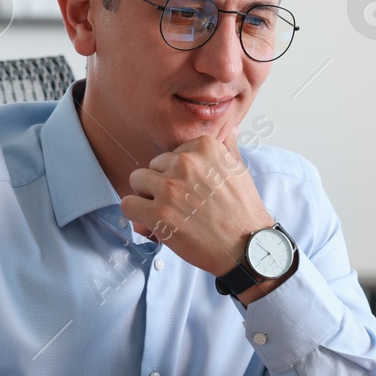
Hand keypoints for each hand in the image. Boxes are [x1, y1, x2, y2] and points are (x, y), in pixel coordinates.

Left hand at [120, 126, 272, 278]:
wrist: (247, 246)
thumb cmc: (243, 211)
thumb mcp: (240, 170)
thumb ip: (228, 148)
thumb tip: (232, 129)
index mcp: (204, 147)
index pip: (172, 153)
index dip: (176, 173)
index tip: (189, 190)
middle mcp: (186, 162)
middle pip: (153, 165)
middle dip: (161, 184)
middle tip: (178, 205)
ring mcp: (171, 187)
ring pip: (136, 180)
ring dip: (146, 197)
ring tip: (163, 212)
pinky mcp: (159, 213)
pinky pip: (128, 204)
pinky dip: (136, 214)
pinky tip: (151, 223)